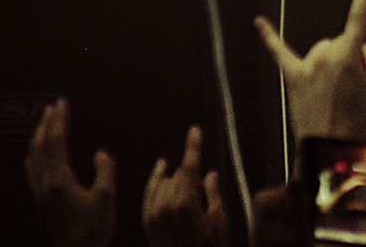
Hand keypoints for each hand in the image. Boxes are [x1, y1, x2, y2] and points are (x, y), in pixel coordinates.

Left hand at [23, 98, 116, 246]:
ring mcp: (39, 196)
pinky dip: (35, 155)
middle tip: (51, 107)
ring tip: (44, 125)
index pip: (56, 142)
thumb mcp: (106, 198)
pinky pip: (32, 172)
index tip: (62, 104)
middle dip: (45, 124)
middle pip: (40, 147)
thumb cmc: (93, 231)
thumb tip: (100, 154)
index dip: (59, 120)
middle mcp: (45, 186)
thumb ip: (104, 171)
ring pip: (33, 159)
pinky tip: (39, 156)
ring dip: (38, 138)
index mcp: (59, 181)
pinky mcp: (40, 205)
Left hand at [142, 125, 227, 246]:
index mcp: (186, 203)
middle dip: (191, 177)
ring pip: (165, 181)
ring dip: (176, 182)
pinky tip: (161, 172)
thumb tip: (210, 175)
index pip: (189, 166)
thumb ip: (213, 193)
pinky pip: (150, 190)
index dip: (193, 146)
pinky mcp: (147, 219)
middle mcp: (166, 204)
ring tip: (188, 196)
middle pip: (179, 174)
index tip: (194, 130)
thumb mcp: (217, 221)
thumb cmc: (204, 246)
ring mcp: (154, 212)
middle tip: (202, 192)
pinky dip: (156, 180)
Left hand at [254, 0, 365, 140]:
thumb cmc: (358, 122)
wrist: (329, 149)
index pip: (359, 18)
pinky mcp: (293, 78)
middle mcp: (324, 55)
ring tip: (338, 93)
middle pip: (342, 42)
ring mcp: (306, 66)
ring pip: (323, 50)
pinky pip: (280, 53)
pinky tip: (259, 22)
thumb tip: (364, 54)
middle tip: (357, 88)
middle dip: (352, 58)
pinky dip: (269, 36)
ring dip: (331, 62)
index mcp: (347, 55)